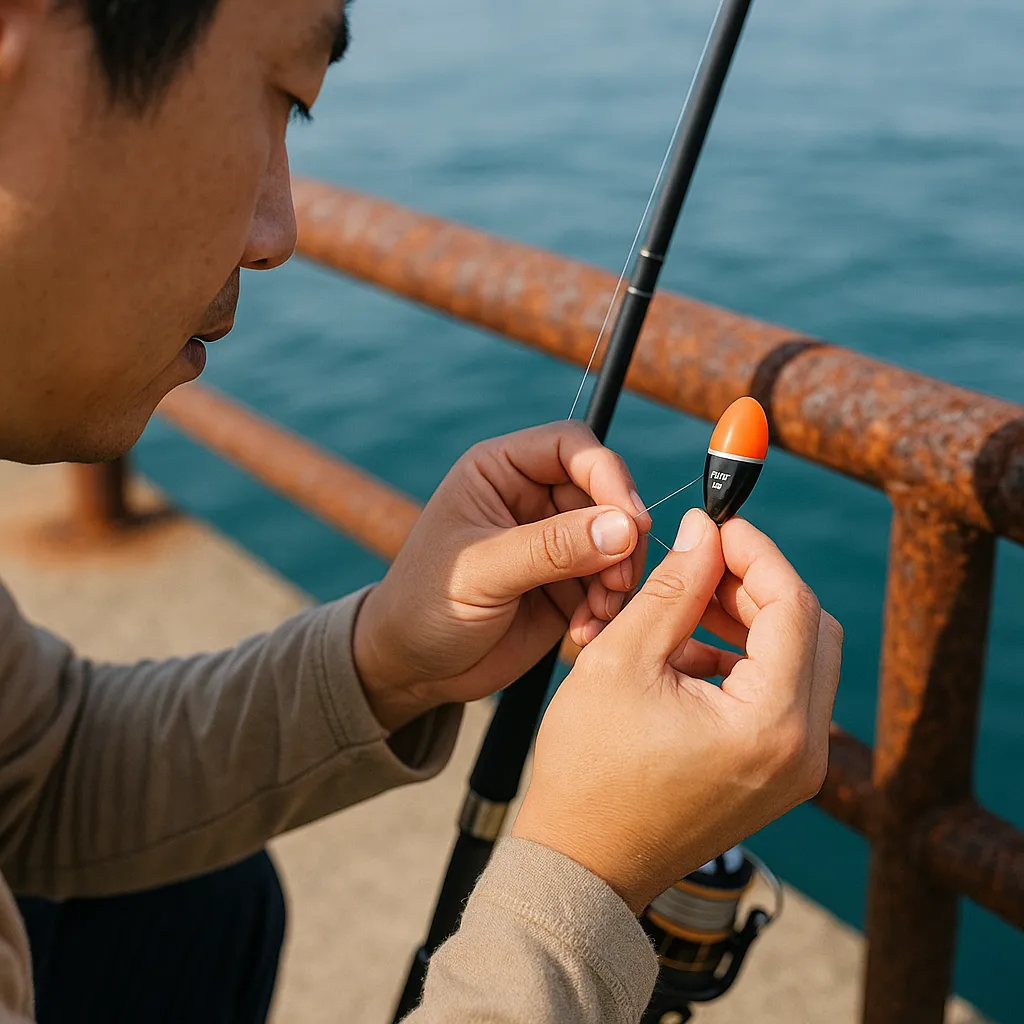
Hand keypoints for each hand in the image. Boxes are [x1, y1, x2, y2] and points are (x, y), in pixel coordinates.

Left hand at [353, 422, 651, 731]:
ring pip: (617, 541)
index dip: (609, 476)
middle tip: (617, 583)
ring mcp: (553, 542)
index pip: (572, 446)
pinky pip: (610, 584)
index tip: (632, 521)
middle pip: (606, 495)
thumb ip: (551, 548)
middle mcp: (531, 498)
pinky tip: (583, 632)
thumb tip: (623, 526)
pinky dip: (608, 607)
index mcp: (500, 470)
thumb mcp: (482, 572)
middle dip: (621, 540)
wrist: (412, 666)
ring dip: (618, 578)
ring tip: (598, 614)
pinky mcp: (566, 583)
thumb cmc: (424, 605)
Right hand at [512, 508, 842, 913]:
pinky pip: (782, 695)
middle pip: (810, 629)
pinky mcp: (777, 775)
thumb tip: (705, 532)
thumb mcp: (622, 660)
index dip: (755, 552)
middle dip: (756, 585)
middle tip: (702, 561)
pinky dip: (746, 660)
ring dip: (751, 620)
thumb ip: (672, 587)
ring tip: (686, 606)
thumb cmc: (590, 769)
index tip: (717, 525)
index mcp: (771, 722)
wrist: (583, 862)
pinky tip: (689, 652)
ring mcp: (795, 769)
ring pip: (800, 659)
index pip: (793, 604)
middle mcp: (802, 750)